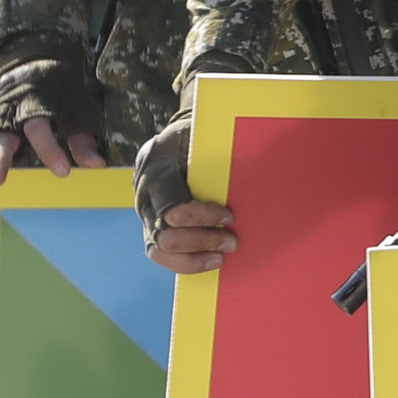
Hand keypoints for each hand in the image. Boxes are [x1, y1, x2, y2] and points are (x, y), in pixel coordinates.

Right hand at [0, 52, 104, 189]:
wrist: (34, 61)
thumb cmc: (60, 93)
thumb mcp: (77, 110)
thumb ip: (82, 139)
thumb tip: (97, 165)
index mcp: (37, 104)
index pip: (42, 129)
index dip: (51, 150)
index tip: (62, 172)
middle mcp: (10, 110)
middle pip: (3, 136)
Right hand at [133, 113, 235, 273]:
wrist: (169, 144)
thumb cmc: (188, 139)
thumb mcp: (198, 135)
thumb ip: (214, 152)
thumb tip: (253, 164)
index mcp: (155, 172)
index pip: (172, 207)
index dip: (203, 217)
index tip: (229, 216)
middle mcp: (145, 199)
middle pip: (166, 236)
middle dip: (202, 241)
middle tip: (232, 242)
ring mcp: (145, 218)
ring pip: (160, 252)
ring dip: (194, 259)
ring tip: (221, 257)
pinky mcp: (151, 231)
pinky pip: (164, 256)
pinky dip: (188, 262)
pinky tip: (210, 260)